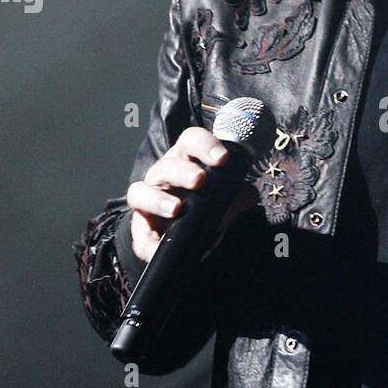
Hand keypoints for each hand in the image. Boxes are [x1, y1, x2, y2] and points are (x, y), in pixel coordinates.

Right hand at [125, 127, 257, 263]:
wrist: (185, 234)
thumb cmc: (204, 205)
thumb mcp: (225, 198)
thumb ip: (238, 194)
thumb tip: (248, 193)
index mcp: (186, 161)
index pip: (191, 141)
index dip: (205, 145)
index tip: (222, 159)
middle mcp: (163, 176)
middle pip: (167, 166)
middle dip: (183, 171)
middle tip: (199, 180)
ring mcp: (148, 201)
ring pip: (140, 192)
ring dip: (157, 199)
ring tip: (175, 209)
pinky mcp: (141, 230)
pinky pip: (139, 235)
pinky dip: (148, 242)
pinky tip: (158, 246)